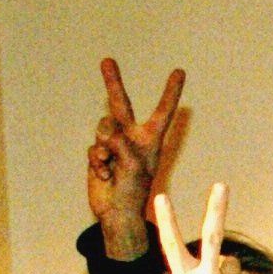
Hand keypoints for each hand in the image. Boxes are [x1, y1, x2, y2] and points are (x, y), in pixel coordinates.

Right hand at [88, 59, 185, 257]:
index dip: (170, 92)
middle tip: (107, 60)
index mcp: (150, 140)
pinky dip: (96, 161)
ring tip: (110, 166)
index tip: (179, 72)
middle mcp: (132, 138)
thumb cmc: (133, 192)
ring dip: (103, 147)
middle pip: (120, 105)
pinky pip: (93, 147)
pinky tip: (104, 175)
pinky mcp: (99, 154)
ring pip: (102, 129)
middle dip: (113, 82)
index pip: (162, 111)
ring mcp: (114, 145)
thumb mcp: (133, 167)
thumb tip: (106, 130)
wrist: (116, 213)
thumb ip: (121, 143)